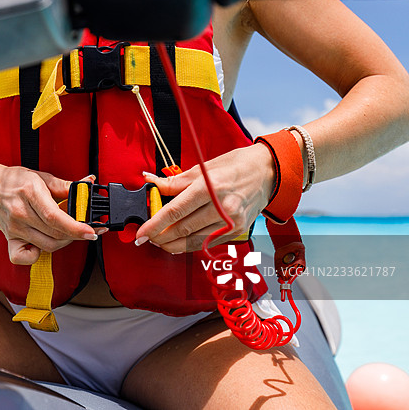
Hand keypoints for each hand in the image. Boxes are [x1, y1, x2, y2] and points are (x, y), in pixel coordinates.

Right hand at [0, 162, 99, 264]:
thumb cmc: (15, 180)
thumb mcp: (41, 177)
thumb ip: (65, 185)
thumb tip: (88, 184)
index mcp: (30, 193)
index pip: (55, 217)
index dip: (76, 227)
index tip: (91, 231)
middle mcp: (20, 213)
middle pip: (55, 234)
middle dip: (76, 234)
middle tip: (86, 228)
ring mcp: (14, 228)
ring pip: (47, 245)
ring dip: (64, 241)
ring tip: (69, 232)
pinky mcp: (10, 239)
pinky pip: (24, 257)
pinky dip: (36, 255)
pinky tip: (44, 243)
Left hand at [135, 144, 275, 253]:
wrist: (268, 172)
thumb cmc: (235, 166)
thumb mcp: (204, 168)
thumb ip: (176, 182)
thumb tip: (152, 183)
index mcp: (210, 187)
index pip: (175, 210)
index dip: (155, 224)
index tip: (141, 233)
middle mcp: (222, 207)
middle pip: (183, 228)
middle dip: (160, 236)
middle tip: (147, 237)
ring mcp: (231, 222)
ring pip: (194, 240)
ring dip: (172, 244)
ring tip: (158, 241)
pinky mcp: (237, 231)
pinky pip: (207, 243)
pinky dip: (189, 245)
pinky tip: (177, 244)